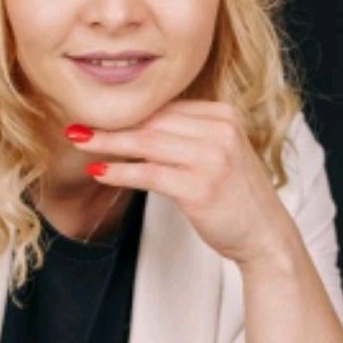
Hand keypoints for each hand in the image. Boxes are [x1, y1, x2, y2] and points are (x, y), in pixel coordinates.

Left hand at [67, 101, 296, 266]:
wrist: (266, 235)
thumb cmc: (236, 196)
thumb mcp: (217, 153)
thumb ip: (186, 135)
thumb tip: (134, 126)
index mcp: (224, 115)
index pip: (165, 106)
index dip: (128, 111)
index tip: (96, 113)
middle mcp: (220, 130)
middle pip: (153, 121)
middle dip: (111, 124)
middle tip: (76, 125)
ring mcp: (213, 158)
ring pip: (147, 143)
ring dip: (108, 143)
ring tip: (79, 141)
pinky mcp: (201, 187)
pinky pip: (150, 174)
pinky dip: (120, 172)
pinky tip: (99, 171)